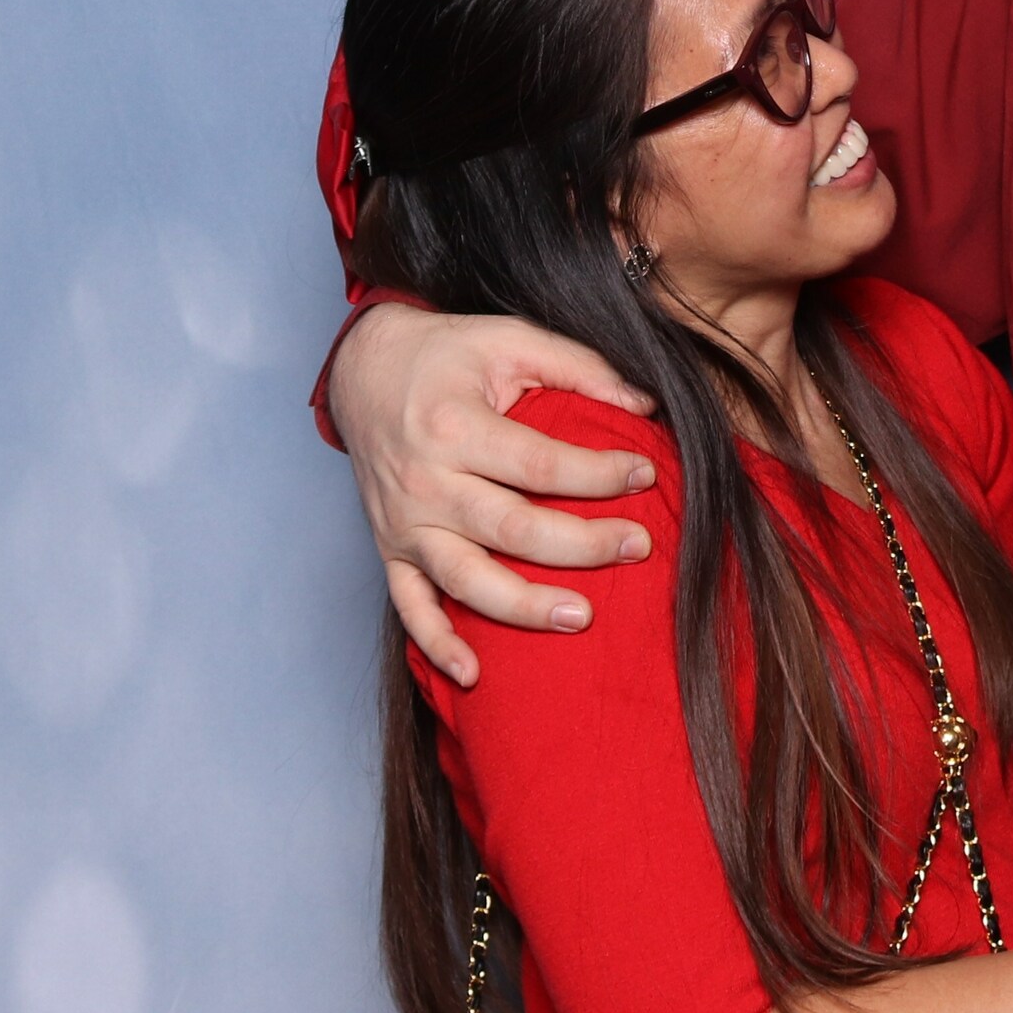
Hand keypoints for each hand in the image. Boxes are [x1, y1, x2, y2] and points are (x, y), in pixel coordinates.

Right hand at [336, 304, 660, 686]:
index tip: (645, 474)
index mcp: (453, 426)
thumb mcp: (511, 338)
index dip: (600, 474)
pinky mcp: (390, 551)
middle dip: (582, 544)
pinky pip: (410, 608)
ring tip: (581, 616)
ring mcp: (404, 524)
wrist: (364, 371)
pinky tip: (474, 674)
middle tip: (638, 546)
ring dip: (524, 606)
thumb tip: (648, 403)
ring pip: (466, 579)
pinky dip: (436, 646)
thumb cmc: (447, 356)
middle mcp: (424, 482)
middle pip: (512, 528)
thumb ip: (581, 366)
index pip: (540, 464)